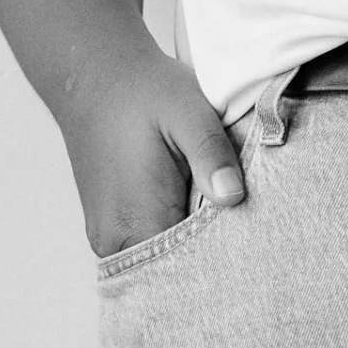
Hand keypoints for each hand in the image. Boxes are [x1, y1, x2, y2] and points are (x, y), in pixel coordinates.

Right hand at [56, 41, 245, 258]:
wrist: (96, 75)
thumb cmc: (144, 91)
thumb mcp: (188, 111)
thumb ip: (211, 155)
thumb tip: (233, 197)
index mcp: (134, 221)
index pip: (188, 270)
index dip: (223, 260)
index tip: (252, 246)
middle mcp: (115, 241)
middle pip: (175, 271)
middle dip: (211, 257)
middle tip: (246, 231)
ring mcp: (108, 237)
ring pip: (163, 260)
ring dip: (193, 244)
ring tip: (220, 215)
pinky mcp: (109, 226)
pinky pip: (149, 244)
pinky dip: (175, 233)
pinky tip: (195, 207)